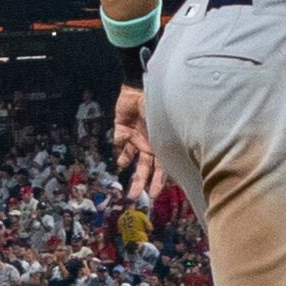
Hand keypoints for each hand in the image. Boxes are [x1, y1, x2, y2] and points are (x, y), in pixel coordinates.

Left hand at [112, 86, 157, 201]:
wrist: (138, 87)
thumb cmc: (156, 107)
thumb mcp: (162, 129)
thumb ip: (162, 147)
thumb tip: (166, 169)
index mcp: (163, 143)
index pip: (162, 168)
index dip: (159, 182)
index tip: (154, 196)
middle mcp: (150, 144)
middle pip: (146, 169)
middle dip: (142, 184)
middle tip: (136, 198)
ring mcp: (136, 138)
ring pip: (134, 162)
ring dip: (132, 176)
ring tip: (128, 191)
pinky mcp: (122, 131)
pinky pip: (121, 147)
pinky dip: (120, 157)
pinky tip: (119, 165)